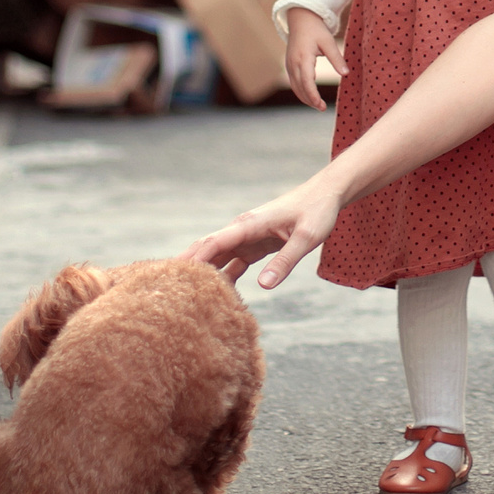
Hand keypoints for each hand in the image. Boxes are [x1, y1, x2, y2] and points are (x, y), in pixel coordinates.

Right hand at [184, 174, 343, 290]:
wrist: (326, 196)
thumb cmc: (317, 212)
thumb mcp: (307, 238)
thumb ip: (285, 261)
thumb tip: (263, 287)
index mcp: (249, 224)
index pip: (214, 242)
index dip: (195, 259)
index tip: (175, 275)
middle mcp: (242, 230)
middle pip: (207, 249)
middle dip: (188, 267)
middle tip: (167, 289)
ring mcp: (247, 238)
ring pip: (217, 257)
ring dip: (204, 275)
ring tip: (186, 298)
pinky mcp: (254, 246)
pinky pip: (232, 263)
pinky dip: (223, 277)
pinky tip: (217, 297)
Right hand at [282, 8, 345, 109]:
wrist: (300, 18)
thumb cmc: (316, 29)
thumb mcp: (328, 42)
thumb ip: (336, 58)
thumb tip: (346, 74)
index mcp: (303, 58)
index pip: (307, 82)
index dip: (313, 96)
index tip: (321, 105)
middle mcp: (293, 63)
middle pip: (300, 88)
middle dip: (310, 100)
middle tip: (322, 108)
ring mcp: (289, 64)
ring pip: (295, 86)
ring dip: (305, 97)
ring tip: (317, 105)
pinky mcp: (289, 64)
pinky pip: (294, 82)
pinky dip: (301, 90)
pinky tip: (309, 95)